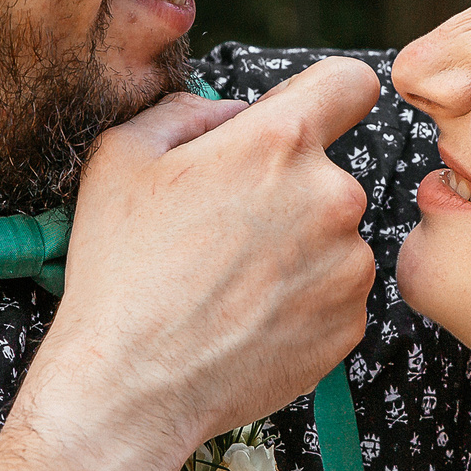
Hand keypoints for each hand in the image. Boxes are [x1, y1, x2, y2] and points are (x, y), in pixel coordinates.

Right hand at [18, 57, 382, 470]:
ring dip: (297, 249)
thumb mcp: (121, 156)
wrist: (132, 386)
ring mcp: (348, 266)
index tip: (300, 123)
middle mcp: (332, 197)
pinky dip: (302, 301)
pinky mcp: (351, 323)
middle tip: (223, 232)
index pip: (350, 83)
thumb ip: (187, 110)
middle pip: (329, 173)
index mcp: (279, 142)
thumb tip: (234, 112)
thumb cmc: (119, 268)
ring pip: (334, 237)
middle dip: (287, 192)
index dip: (325, 98)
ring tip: (230, 284)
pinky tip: (247, 319)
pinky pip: (335, 293)